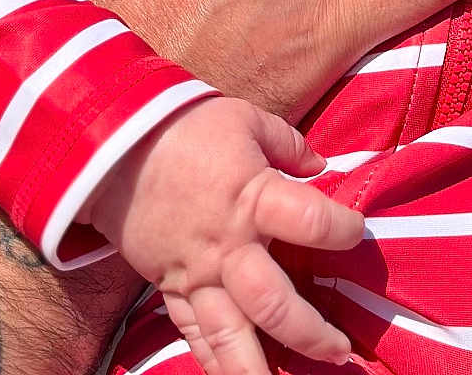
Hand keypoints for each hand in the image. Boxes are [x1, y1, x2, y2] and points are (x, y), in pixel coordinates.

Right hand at [87, 97, 359, 374]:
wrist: (115, 146)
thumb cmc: (189, 127)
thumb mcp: (249, 121)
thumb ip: (290, 146)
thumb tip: (321, 166)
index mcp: (253, 199)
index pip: (313, 223)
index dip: (344, 230)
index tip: (356, 232)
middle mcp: (227, 248)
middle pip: (274, 305)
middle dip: (311, 333)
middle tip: (341, 350)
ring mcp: (195, 275)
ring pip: (230, 337)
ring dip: (259, 370)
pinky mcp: (169, 288)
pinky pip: (193, 335)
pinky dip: (213, 362)